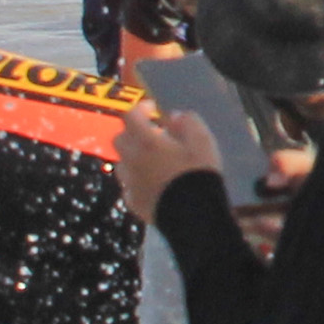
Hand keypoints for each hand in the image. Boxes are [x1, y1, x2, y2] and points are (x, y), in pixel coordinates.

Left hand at [114, 104, 220, 223]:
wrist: (192, 214)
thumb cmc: (198, 173)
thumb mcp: (203, 141)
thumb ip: (188, 122)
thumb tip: (174, 116)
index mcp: (147, 142)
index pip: (131, 116)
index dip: (140, 109)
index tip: (152, 109)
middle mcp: (132, 159)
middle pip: (120, 139)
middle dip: (132, 133)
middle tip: (151, 135)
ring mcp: (129, 182)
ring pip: (122, 162)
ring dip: (133, 157)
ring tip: (153, 160)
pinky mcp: (132, 201)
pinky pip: (129, 184)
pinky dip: (138, 179)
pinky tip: (153, 183)